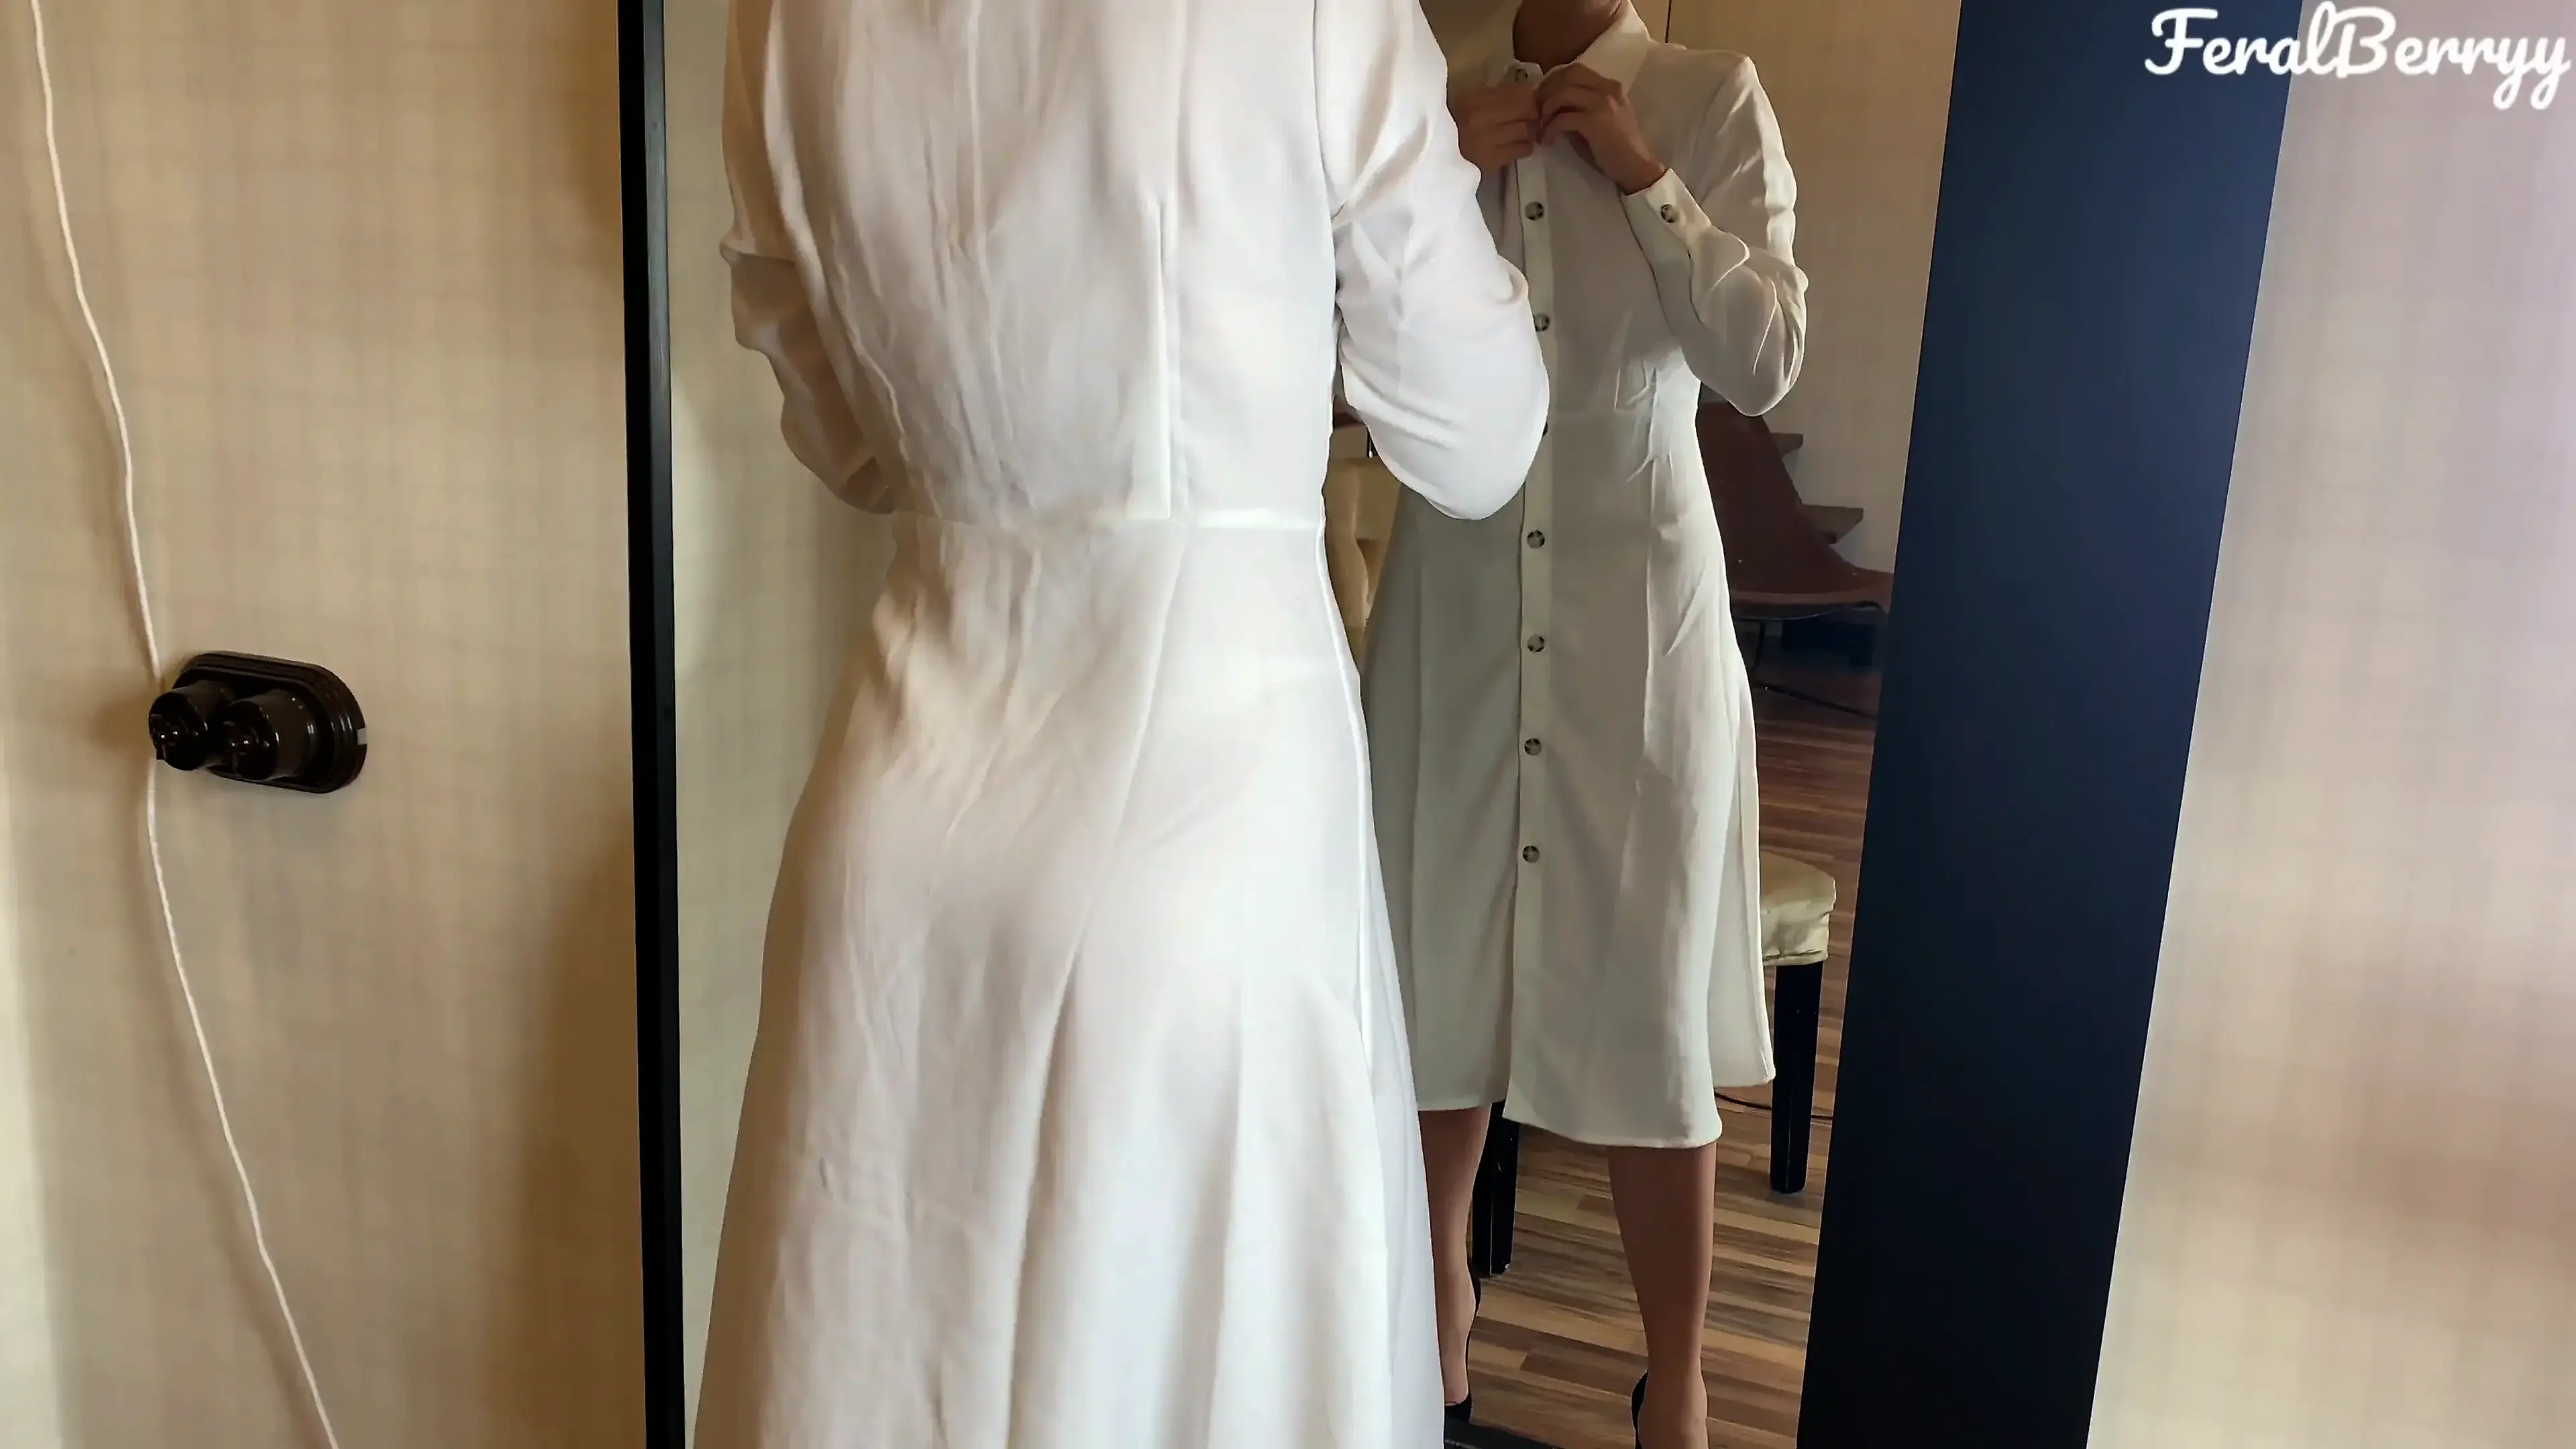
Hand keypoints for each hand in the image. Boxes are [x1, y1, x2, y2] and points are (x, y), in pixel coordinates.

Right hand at [1451, 82, 1539, 173]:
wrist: (1432, 153)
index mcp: (1475, 99)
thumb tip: (1527, 94)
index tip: (1529, 102)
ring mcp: (1487, 141)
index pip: (1519, 92)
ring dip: (1528, 133)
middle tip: (1529, 119)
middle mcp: (1481, 117)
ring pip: (1527, 132)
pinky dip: (1522, 148)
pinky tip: (1513, 146)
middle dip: (1532, 114)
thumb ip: (1496, 96)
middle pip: (1527, 110)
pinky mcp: (1491, 161)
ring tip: (1520, 134)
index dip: (1530, 97)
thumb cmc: (1451, 125)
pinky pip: (1520, 150)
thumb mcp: (1470, 101)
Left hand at [1536, 65, 1664, 193]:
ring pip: (1563, 93)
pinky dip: (1551, 128)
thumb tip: (1553, 105)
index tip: (1544, 98)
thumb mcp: (1601, 119)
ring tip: (1543, 127)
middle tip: (1538, 110)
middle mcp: (1607, 89)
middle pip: (1568, 74)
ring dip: (1547, 109)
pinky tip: (1548, 140)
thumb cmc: (1618, 148)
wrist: (1637, 167)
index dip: (1554, 81)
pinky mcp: (1595, 121)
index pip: (1576, 70)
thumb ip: (1581, 107)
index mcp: (1610, 86)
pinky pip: (1563, 118)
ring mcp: (1602, 103)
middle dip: (1548, 90)